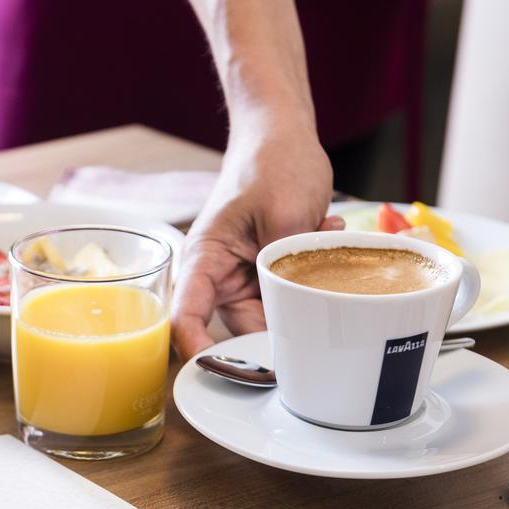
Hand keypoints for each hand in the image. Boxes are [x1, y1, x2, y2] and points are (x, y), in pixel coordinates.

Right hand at [171, 124, 342, 360]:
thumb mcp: (284, 214)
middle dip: (278, 330)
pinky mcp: (266, 272)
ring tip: (319, 240)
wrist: (281, 135)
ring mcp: (243, 276)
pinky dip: (312, 276)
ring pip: (271, 315)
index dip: (198, 352)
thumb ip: (283, 269)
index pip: (185, 319)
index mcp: (204, 261)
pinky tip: (323, 234)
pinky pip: (290, 295)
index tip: (226, 373)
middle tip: (313, 312)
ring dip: (302, 293)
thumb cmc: (272, 164)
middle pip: (237, 330)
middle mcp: (217, 276)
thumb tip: (295, 316)